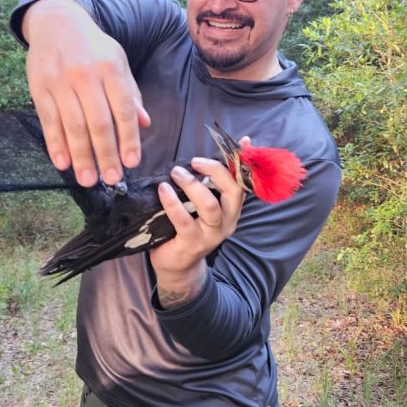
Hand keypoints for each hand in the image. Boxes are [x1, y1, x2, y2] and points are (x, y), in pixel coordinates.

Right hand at [23, 0, 150, 185]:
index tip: (132, 162)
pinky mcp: (39, 87)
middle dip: (106, 154)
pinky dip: (55, 144)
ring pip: (72, 125)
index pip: (123, 109)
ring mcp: (60, 81)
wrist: (57, 22)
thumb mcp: (118, 62)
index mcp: (111, 68)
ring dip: (81, 156)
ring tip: (88, 179)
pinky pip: (49, 120)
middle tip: (112, 179)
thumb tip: (144, 124)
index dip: (128, 138)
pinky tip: (63, 163)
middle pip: (98, 122)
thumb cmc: (93, 48)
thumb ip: (130, 94)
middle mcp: (85, 75)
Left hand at [150, 157, 245, 306]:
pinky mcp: (192, 243)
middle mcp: (227, 222)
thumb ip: (205, 184)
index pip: (242, 182)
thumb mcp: (199, 205)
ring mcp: (211, 235)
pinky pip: (184, 220)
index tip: (242, 141)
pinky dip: (172, 203)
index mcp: (232, 210)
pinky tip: (163, 190)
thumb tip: (203, 157)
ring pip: (210, 206)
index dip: (242, 162)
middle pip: (232, 192)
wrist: (177, 266)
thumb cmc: (187, 227)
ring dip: (193, 185)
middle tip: (193, 161)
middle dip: (215, 171)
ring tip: (176, 173)